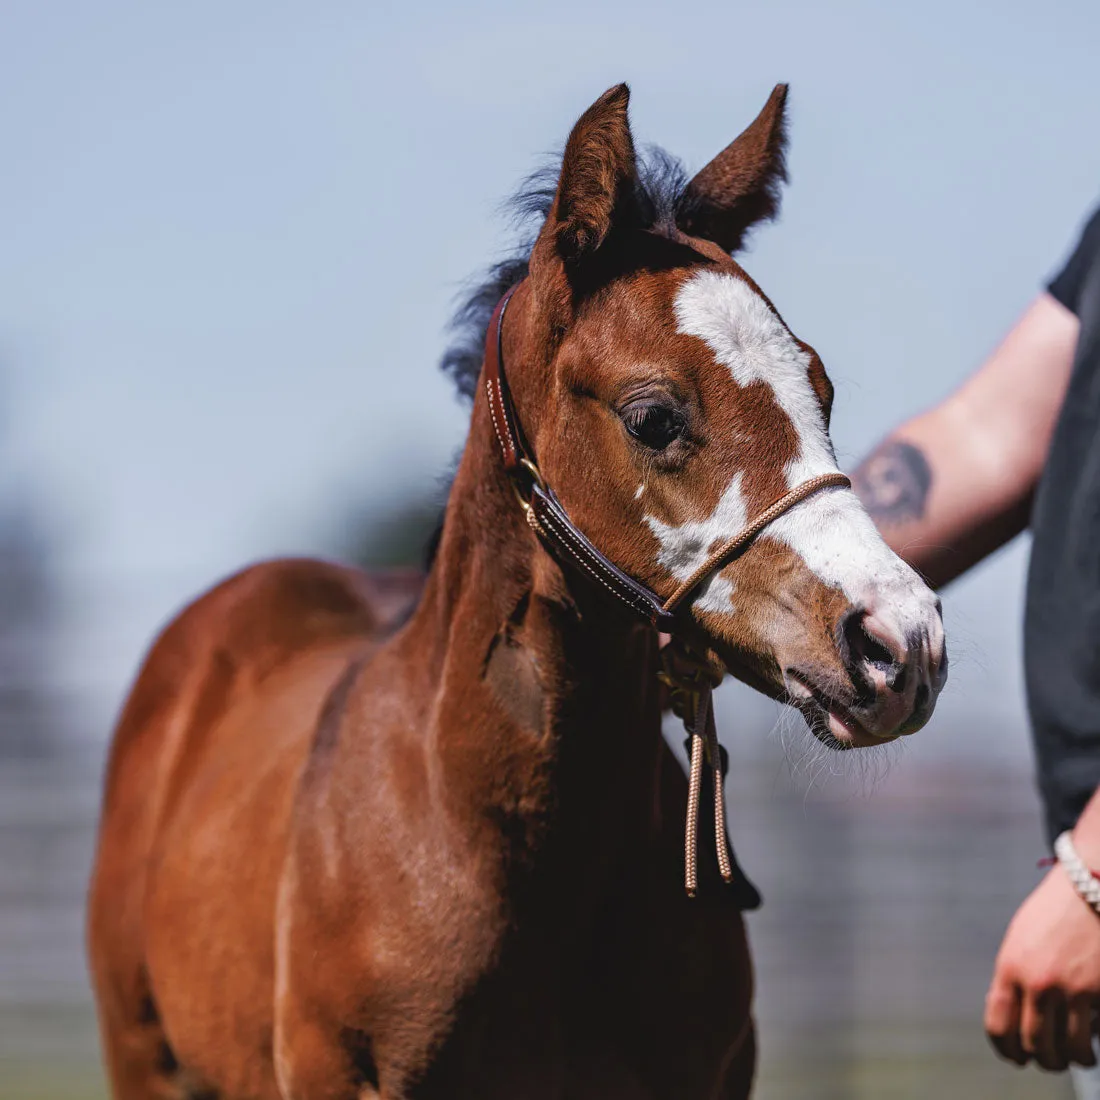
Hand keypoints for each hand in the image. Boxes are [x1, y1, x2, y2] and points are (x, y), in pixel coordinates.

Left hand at [985, 865, 1099, 1070]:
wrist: (1089, 886)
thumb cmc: (1054, 912)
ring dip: (1069, 1060)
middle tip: (1049, 1061)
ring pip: (1066, 1049)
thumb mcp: (1021, 939)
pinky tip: (1091, 1046)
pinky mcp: (1098, 992)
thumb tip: (1008, 1013)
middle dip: (1041, 1060)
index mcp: (1009, 967)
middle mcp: (1035, 982)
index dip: (1006, 1049)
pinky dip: (1089, 1048)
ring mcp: (1069, 989)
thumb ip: (1014, 975)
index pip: (998, 1025)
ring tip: (1076, 1057)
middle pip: (1033, 1044)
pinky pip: (1090, 1035)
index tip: (1015, 1058)